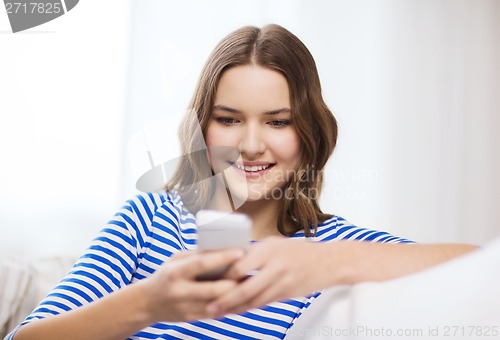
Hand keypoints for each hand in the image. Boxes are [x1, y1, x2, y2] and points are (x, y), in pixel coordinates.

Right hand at [138, 248, 243, 322]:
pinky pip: (216, 312)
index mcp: (176, 272)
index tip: (240, 251)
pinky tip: (239, 297)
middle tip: (250, 271)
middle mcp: (180, 291)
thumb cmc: (165, 276)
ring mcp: (185, 307)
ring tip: (249, 284)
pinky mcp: (191, 318)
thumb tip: (221, 247)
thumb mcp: (175, 260)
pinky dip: (229, 305)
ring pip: (218, 303)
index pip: (202, 263)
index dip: (222, 258)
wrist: (146, 304)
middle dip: (235, 281)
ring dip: (235, 295)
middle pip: (214, 288)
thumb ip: (195, 255)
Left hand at [206, 237, 331, 316]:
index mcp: (268, 249)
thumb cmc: (296, 251)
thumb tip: (228, 262)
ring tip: (218, 313)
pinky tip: (237, 310)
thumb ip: (253, 253)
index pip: (239, 266)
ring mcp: (282, 282)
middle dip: (225, 300)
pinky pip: (263, 303)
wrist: (327, 262)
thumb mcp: (273, 244)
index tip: (208, 282)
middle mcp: (275, 266)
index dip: (223, 277)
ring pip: (254, 300)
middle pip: (245, 288)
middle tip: (209, 307)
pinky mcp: (287, 294)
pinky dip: (248, 308)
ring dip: (235, 309)